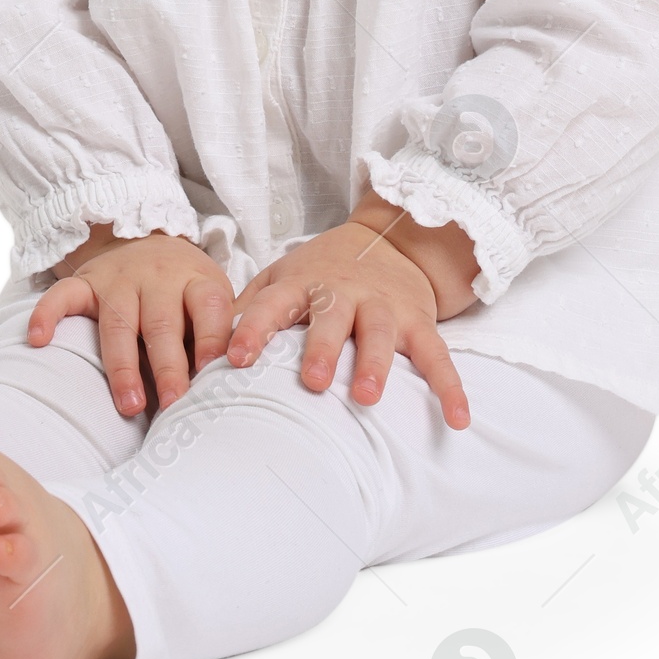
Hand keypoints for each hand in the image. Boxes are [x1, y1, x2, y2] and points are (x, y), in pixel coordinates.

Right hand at [27, 226, 234, 417]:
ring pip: (118, 323)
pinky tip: (39, 339)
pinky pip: (63, 296)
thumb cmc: (186, 288)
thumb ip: (219, 333)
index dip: (213, 339)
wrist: (148, 239)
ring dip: (123, 366)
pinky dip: (48, 314)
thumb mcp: (212, 299)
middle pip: (162, 323)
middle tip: (173, 403)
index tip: (216, 372)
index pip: (209, 308)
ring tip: (129, 404)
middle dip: (168, 366)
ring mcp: (118, 279)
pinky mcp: (86, 282)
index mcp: (196, 280)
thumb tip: (228, 384)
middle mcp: (157, 277)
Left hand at [226, 206, 475, 428]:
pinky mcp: (419, 321)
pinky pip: (437, 356)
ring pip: (381, 333)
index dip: (254, 329)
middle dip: (323, 349)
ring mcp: (383, 306)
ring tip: (367, 398)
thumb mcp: (279, 278)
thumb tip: (201, 349)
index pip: (272, 305)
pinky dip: (450, 387)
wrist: (390, 238)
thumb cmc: (320, 272)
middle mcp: (342, 293)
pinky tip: (456, 419)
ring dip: (376, 364)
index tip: (235, 359)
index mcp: (301, 284)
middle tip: (313, 382)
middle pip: (332, 318)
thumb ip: (246, 309)